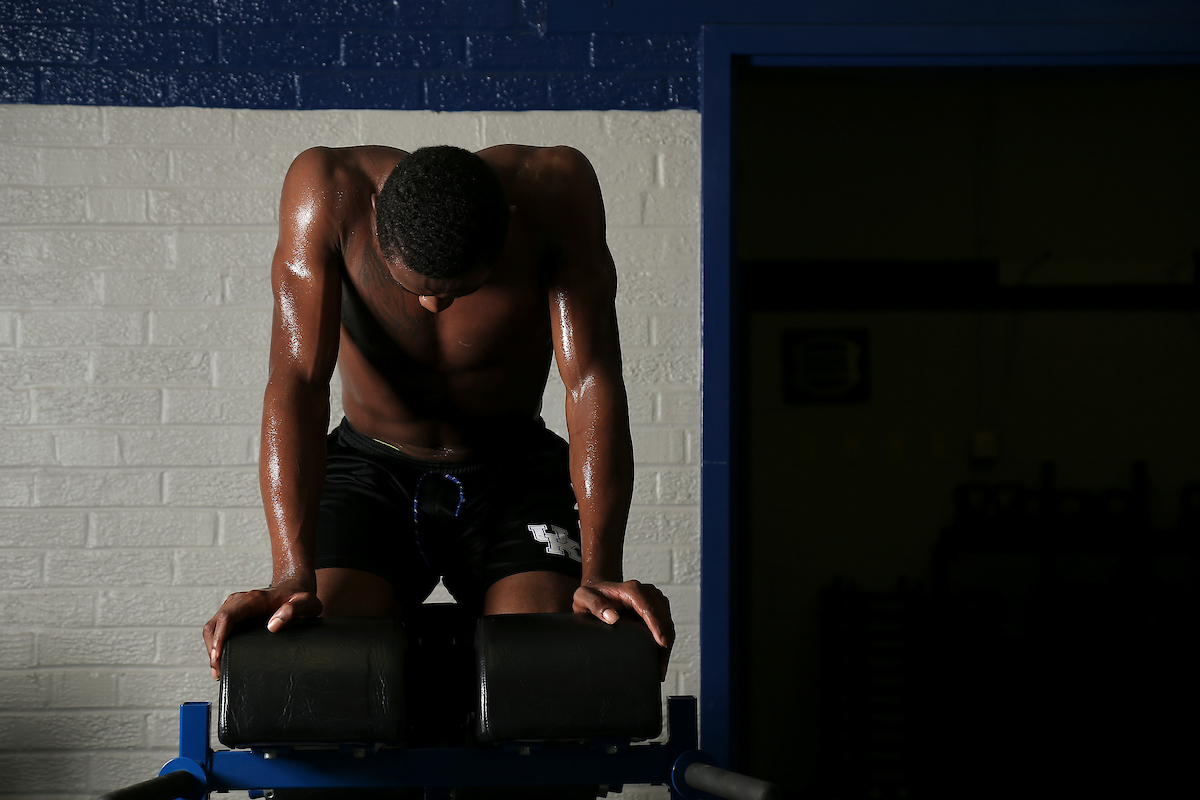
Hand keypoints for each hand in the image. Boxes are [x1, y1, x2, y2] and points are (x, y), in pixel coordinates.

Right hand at [201, 579, 321, 679]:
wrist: (294, 587)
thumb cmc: (298, 596)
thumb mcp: (305, 602)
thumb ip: (293, 610)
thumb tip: (273, 626)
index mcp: (252, 599)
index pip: (227, 617)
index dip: (219, 638)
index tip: (217, 657)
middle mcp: (238, 602)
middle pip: (214, 624)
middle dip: (212, 649)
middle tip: (218, 671)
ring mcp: (234, 608)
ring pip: (213, 628)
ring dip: (212, 649)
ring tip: (218, 670)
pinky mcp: (234, 615)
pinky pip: (218, 629)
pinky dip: (216, 645)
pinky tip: (221, 660)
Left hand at [573, 579, 674, 678]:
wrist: (598, 589)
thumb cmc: (591, 594)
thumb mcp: (584, 597)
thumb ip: (594, 604)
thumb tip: (612, 617)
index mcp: (631, 590)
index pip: (648, 608)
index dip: (657, 626)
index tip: (661, 643)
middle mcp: (647, 592)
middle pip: (663, 618)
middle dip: (665, 642)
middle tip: (659, 668)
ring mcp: (654, 600)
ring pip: (667, 623)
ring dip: (667, 645)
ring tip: (660, 668)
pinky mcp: (656, 608)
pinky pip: (665, 625)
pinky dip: (665, 641)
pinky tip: (660, 657)